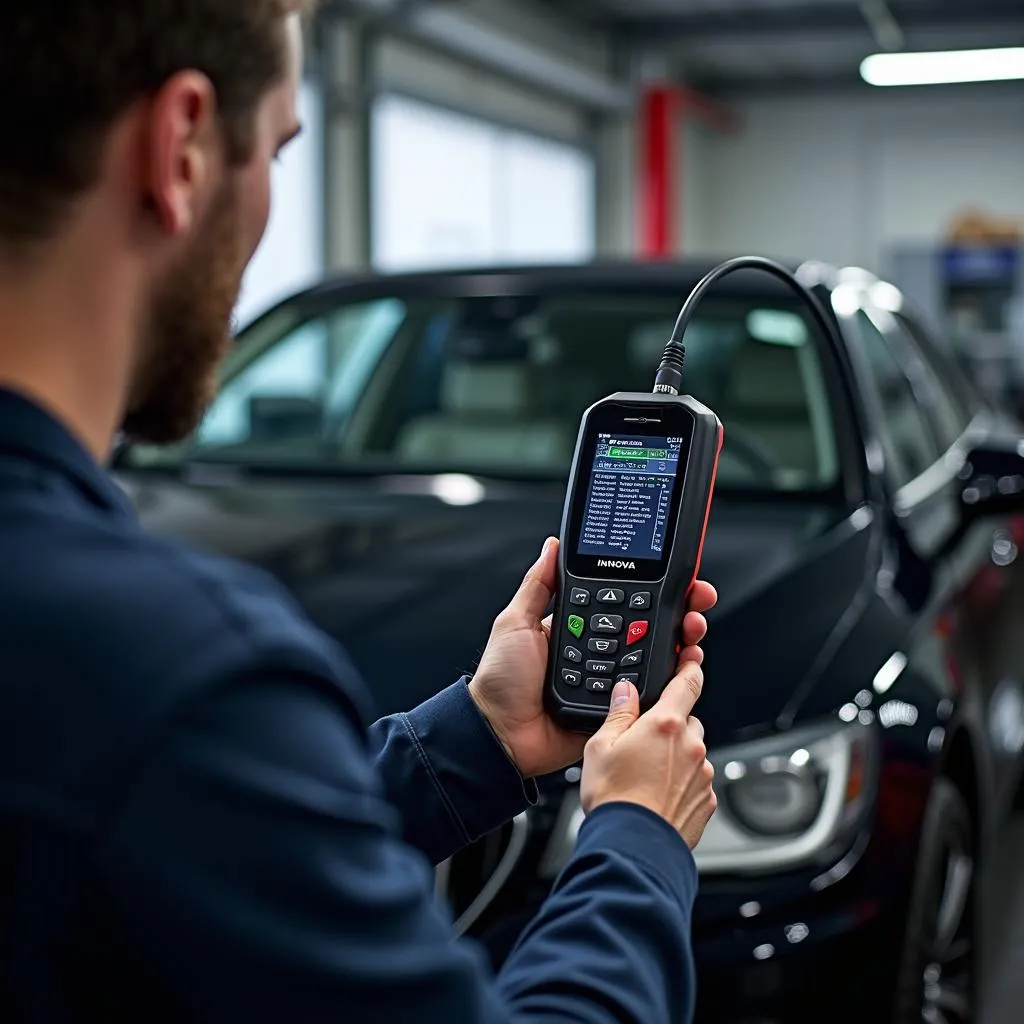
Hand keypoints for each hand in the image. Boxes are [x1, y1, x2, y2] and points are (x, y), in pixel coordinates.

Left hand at [468, 536, 716, 779]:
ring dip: (683, 641)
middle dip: (680, 611)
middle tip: (696, 600)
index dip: (652, 589)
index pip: (625, 602)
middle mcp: (602, 652)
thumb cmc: (500, 680)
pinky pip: (651, 695)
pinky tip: (686, 664)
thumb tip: (553, 546)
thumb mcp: (515, 622)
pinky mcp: (619, 711)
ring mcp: (613, 682)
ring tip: (693, 628)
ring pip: (658, 658)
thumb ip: (538, 585)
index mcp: (581, 628)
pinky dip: (674, 680)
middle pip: (651, 627)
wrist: (499, 733)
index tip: (676, 577)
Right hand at [580, 664, 715, 849]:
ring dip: (676, 757)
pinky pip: (697, 781)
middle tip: (644, 743)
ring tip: (646, 777)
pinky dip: (682, 784)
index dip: (690, 667)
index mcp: (664, 724)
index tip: (692, 660)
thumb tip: (626, 692)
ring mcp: (702, 774)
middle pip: (687, 721)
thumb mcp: (600, 747)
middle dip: (670, 726)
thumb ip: (618, 714)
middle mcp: (690, 745)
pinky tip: (657, 795)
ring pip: (692, 752)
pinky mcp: (706, 800)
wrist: (632, 845)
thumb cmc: (614, 798)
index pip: (687, 683)